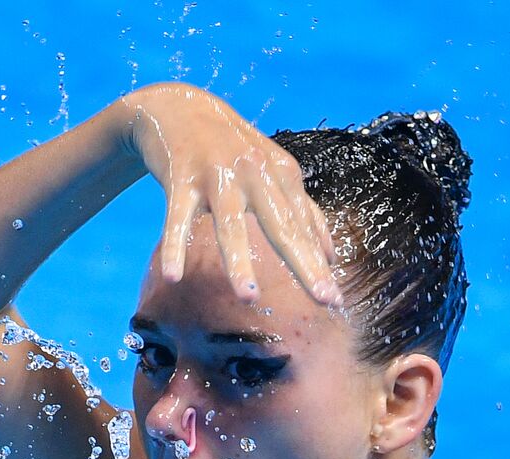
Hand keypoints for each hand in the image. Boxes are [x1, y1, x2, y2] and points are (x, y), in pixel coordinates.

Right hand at [119, 83, 340, 305]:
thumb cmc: (231, 148)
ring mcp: (217, 175)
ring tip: (249, 298)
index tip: (335, 302)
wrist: (178, 106)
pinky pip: (177, 218)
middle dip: (304, 265)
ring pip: (230, 224)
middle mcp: (255, 172)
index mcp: (281, 174)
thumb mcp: (272, 171)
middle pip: (281, 226)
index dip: (319, 264)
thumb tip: (331, 256)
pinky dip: (174, 246)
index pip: (303, 227)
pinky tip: (174, 276)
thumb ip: (303, 211)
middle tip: (324, 299)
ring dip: (239, 262)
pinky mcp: (180, 177)